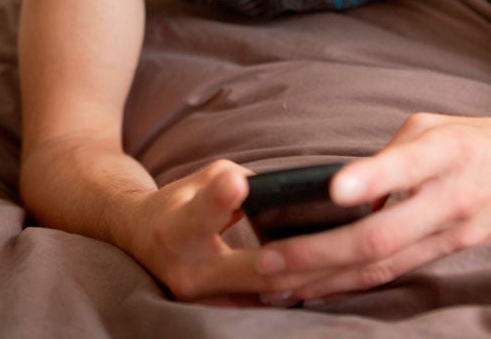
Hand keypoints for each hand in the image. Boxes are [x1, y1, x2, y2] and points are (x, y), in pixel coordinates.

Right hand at [127, 159, 330, 305]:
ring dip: (307, 280)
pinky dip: (294, 292)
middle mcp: (187, 270)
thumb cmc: (181, 201)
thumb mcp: (205, 178)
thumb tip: (289, 190)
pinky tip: (327, 280)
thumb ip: (243, 181)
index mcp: (177, 227)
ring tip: (348, 264)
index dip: (220, 198)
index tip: (239, 183)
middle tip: (338, 241)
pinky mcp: (216, 312)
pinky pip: (263, 305)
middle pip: (252, 269)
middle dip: (298, 258)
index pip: (200, 214)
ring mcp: (202, 300)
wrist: (142, 239)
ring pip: (266, 295)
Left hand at [254, 112, 490, 303]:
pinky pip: (395, 274)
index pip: (408, 166)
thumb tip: (345, 191)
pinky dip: (353, 285)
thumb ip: (390, 155)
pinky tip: (317, 292)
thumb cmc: (480, 140)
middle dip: (321, 253)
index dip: (373, 178)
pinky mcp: (449, 253)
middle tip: (268, 262)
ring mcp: (450, 233)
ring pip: (382, 266)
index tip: (335, 189)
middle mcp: (448, 198)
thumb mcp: (436, 126)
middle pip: (382, 235)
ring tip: (277, 288)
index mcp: (447, 152)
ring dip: (327, 279)